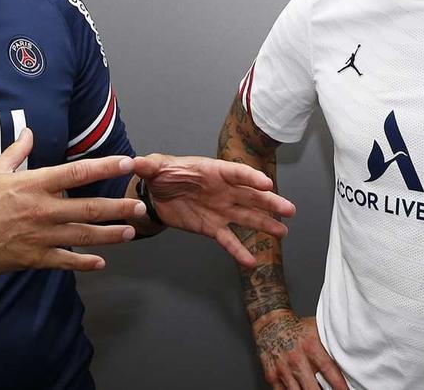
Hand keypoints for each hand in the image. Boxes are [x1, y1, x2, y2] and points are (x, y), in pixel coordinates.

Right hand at [0, 129, 146, 273]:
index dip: (105, 167)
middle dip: (118, 208)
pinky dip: (84, 262)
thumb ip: (17, 152)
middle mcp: (41, 209)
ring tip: (130, 232)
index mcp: (33, 184)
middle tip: (140, 207)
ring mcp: (38, 236)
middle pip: (88, 207)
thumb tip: (30, 132)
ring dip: (109, 234)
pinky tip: (100, 262)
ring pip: (82, 235)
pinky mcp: (32, 258)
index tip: (127, 162)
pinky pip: (64, 261)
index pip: (77, 172)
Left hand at [131, 154, 296, 266]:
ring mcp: (220, 210)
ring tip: (283, 232)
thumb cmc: (163, 174)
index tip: (267, 185)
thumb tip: (134, 161)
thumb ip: (148, 165)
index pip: (236, 173)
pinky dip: (238, 250)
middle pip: (250, 197)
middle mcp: (223, 191)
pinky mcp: (212, 227)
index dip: (251, 178)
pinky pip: (228, 240)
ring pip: (246, 218)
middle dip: (269, 203)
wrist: (157, 194)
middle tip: (289, 210)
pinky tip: (251, 262)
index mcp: (214, 172)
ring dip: (265, 225)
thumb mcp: (155, 167)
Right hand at [252, 310, 347, 389]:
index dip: (339, 385)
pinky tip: (301, 389)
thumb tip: (348, 358)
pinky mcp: (272, 376)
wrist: (270, 323)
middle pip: (312, 388)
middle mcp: (296, 358)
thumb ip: (329, 345)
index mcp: (310, 345)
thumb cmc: (297, 329)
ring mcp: (283, 369)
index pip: (329, 370)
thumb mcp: (316, 331)